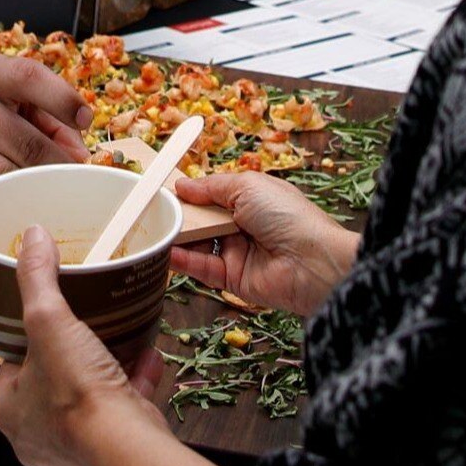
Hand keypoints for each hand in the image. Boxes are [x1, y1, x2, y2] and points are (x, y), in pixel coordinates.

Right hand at [0, 50, 90, 214]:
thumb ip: (38, 107)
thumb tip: (76, 149)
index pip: (28, 78)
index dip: (63, 99)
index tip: (87, 119)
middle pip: (22, 144)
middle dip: (58, 166)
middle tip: (74, 177)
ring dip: (29, 192)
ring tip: (46, 196)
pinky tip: (10, 210)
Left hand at [0, 225, 168, 465]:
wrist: (127, 448)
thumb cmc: (76, 390)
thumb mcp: (49, 321)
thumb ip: (38, 278)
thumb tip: (31, 236)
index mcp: (9, 411)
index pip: (11, 365)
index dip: (25, 338)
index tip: (42, 315)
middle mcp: (36, 437)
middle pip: (50, 381)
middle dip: (70, 353)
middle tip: (83, 324)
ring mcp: (74, 450)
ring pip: (87, 398)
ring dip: (104, 366)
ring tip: (118, 336)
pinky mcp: (111, 453)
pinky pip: (120, 409)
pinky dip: (133, 382)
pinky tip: (147, 357)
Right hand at [170, 174, 358, 318]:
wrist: (312, 262)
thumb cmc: (286, 215)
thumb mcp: (247, 187)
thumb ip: (211, 187)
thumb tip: (182, 185)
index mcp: (252, 200)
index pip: (214, 195)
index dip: (192, 193)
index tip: (165, 190)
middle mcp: (243, 226)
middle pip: (203, 220)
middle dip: (181, 215)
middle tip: (153, 211)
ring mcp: (238, 253)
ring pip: (200, 244)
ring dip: (179, 237)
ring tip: (153, 229)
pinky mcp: (233, 280)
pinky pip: (203, 268)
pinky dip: (183, 261)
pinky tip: (166, 252)